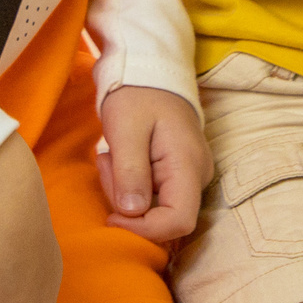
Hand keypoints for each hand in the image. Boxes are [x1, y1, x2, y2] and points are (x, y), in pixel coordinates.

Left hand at [98, 85, 208, 242]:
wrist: (149, 72)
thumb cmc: (137, 95)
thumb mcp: (126, 128)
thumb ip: (130, 172)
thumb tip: (132, 212)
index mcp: (189, 165)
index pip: (178, 221)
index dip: (144, 229)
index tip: (111, 215)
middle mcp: (197, 176)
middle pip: (164, 217)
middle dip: (126, 204)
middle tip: (105, 164)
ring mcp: (189, 175)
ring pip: (156, 208)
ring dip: (124, 192)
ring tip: (110, 156)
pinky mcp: (177, 174)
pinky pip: (153, 196)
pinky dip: (130, 185)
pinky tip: (119, 160)